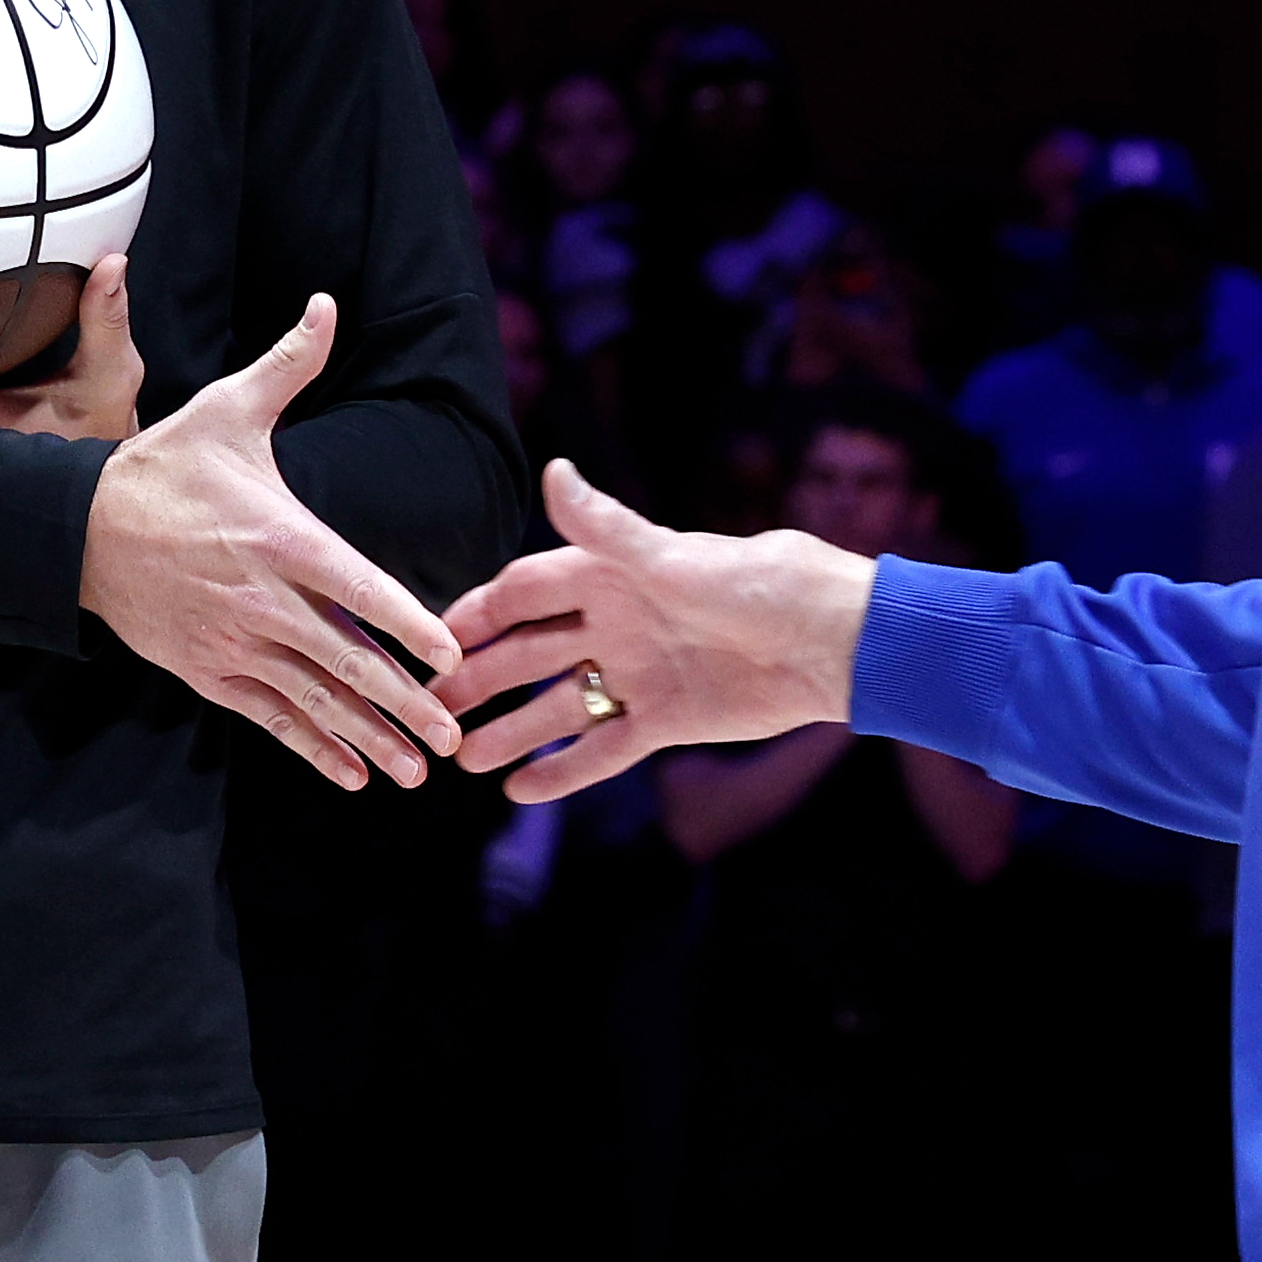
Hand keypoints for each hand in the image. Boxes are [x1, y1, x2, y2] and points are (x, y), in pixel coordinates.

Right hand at [74, 293, 462, 789]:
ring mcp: (230, 642)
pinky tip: (352, 776)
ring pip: (311, 699)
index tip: (451, 655)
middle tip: (452, 735)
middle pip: (343, 659)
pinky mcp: (207, 672)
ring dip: (367, 739)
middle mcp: (258, 598)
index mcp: (278, 536)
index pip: (356, 587)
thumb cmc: (165, 464)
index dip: (406, 622)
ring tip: (416, 772)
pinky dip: (311, 749)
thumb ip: (289, 365)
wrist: (78, 526)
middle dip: (402, 704)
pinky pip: (269, 719)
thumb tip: (328, 304)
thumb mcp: (225, 409)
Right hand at [433, 461, 871, 800]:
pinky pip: (602, 749)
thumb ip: (607, 528)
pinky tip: (520, 790)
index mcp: (611, 575)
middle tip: (429, 708)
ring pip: (556, 707)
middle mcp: (616, 623)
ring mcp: (637, 674)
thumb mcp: (673, 558)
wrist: (833, 643)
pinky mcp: (665, 720)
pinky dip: (564, 771)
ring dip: (510, 731)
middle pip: (528, 653)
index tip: (429, 638)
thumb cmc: (760, 582)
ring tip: (461, 758)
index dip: (477, 613)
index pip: (523, 592)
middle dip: (478, 678)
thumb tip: (554, 471)